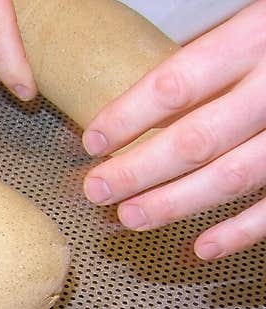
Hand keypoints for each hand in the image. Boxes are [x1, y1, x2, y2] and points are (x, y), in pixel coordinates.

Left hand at [82, 0, 265, 259]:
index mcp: (257, 38)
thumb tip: (140, 111)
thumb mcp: (254, 25)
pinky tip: (202, 248)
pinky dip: (241, 232)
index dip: (128, 117)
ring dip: (175, 204)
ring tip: (130, 217)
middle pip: (196, 139)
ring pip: (233, 177)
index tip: (93, 141)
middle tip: (97, 189)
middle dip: (138, 171)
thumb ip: (210, 61)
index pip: (177, 84)